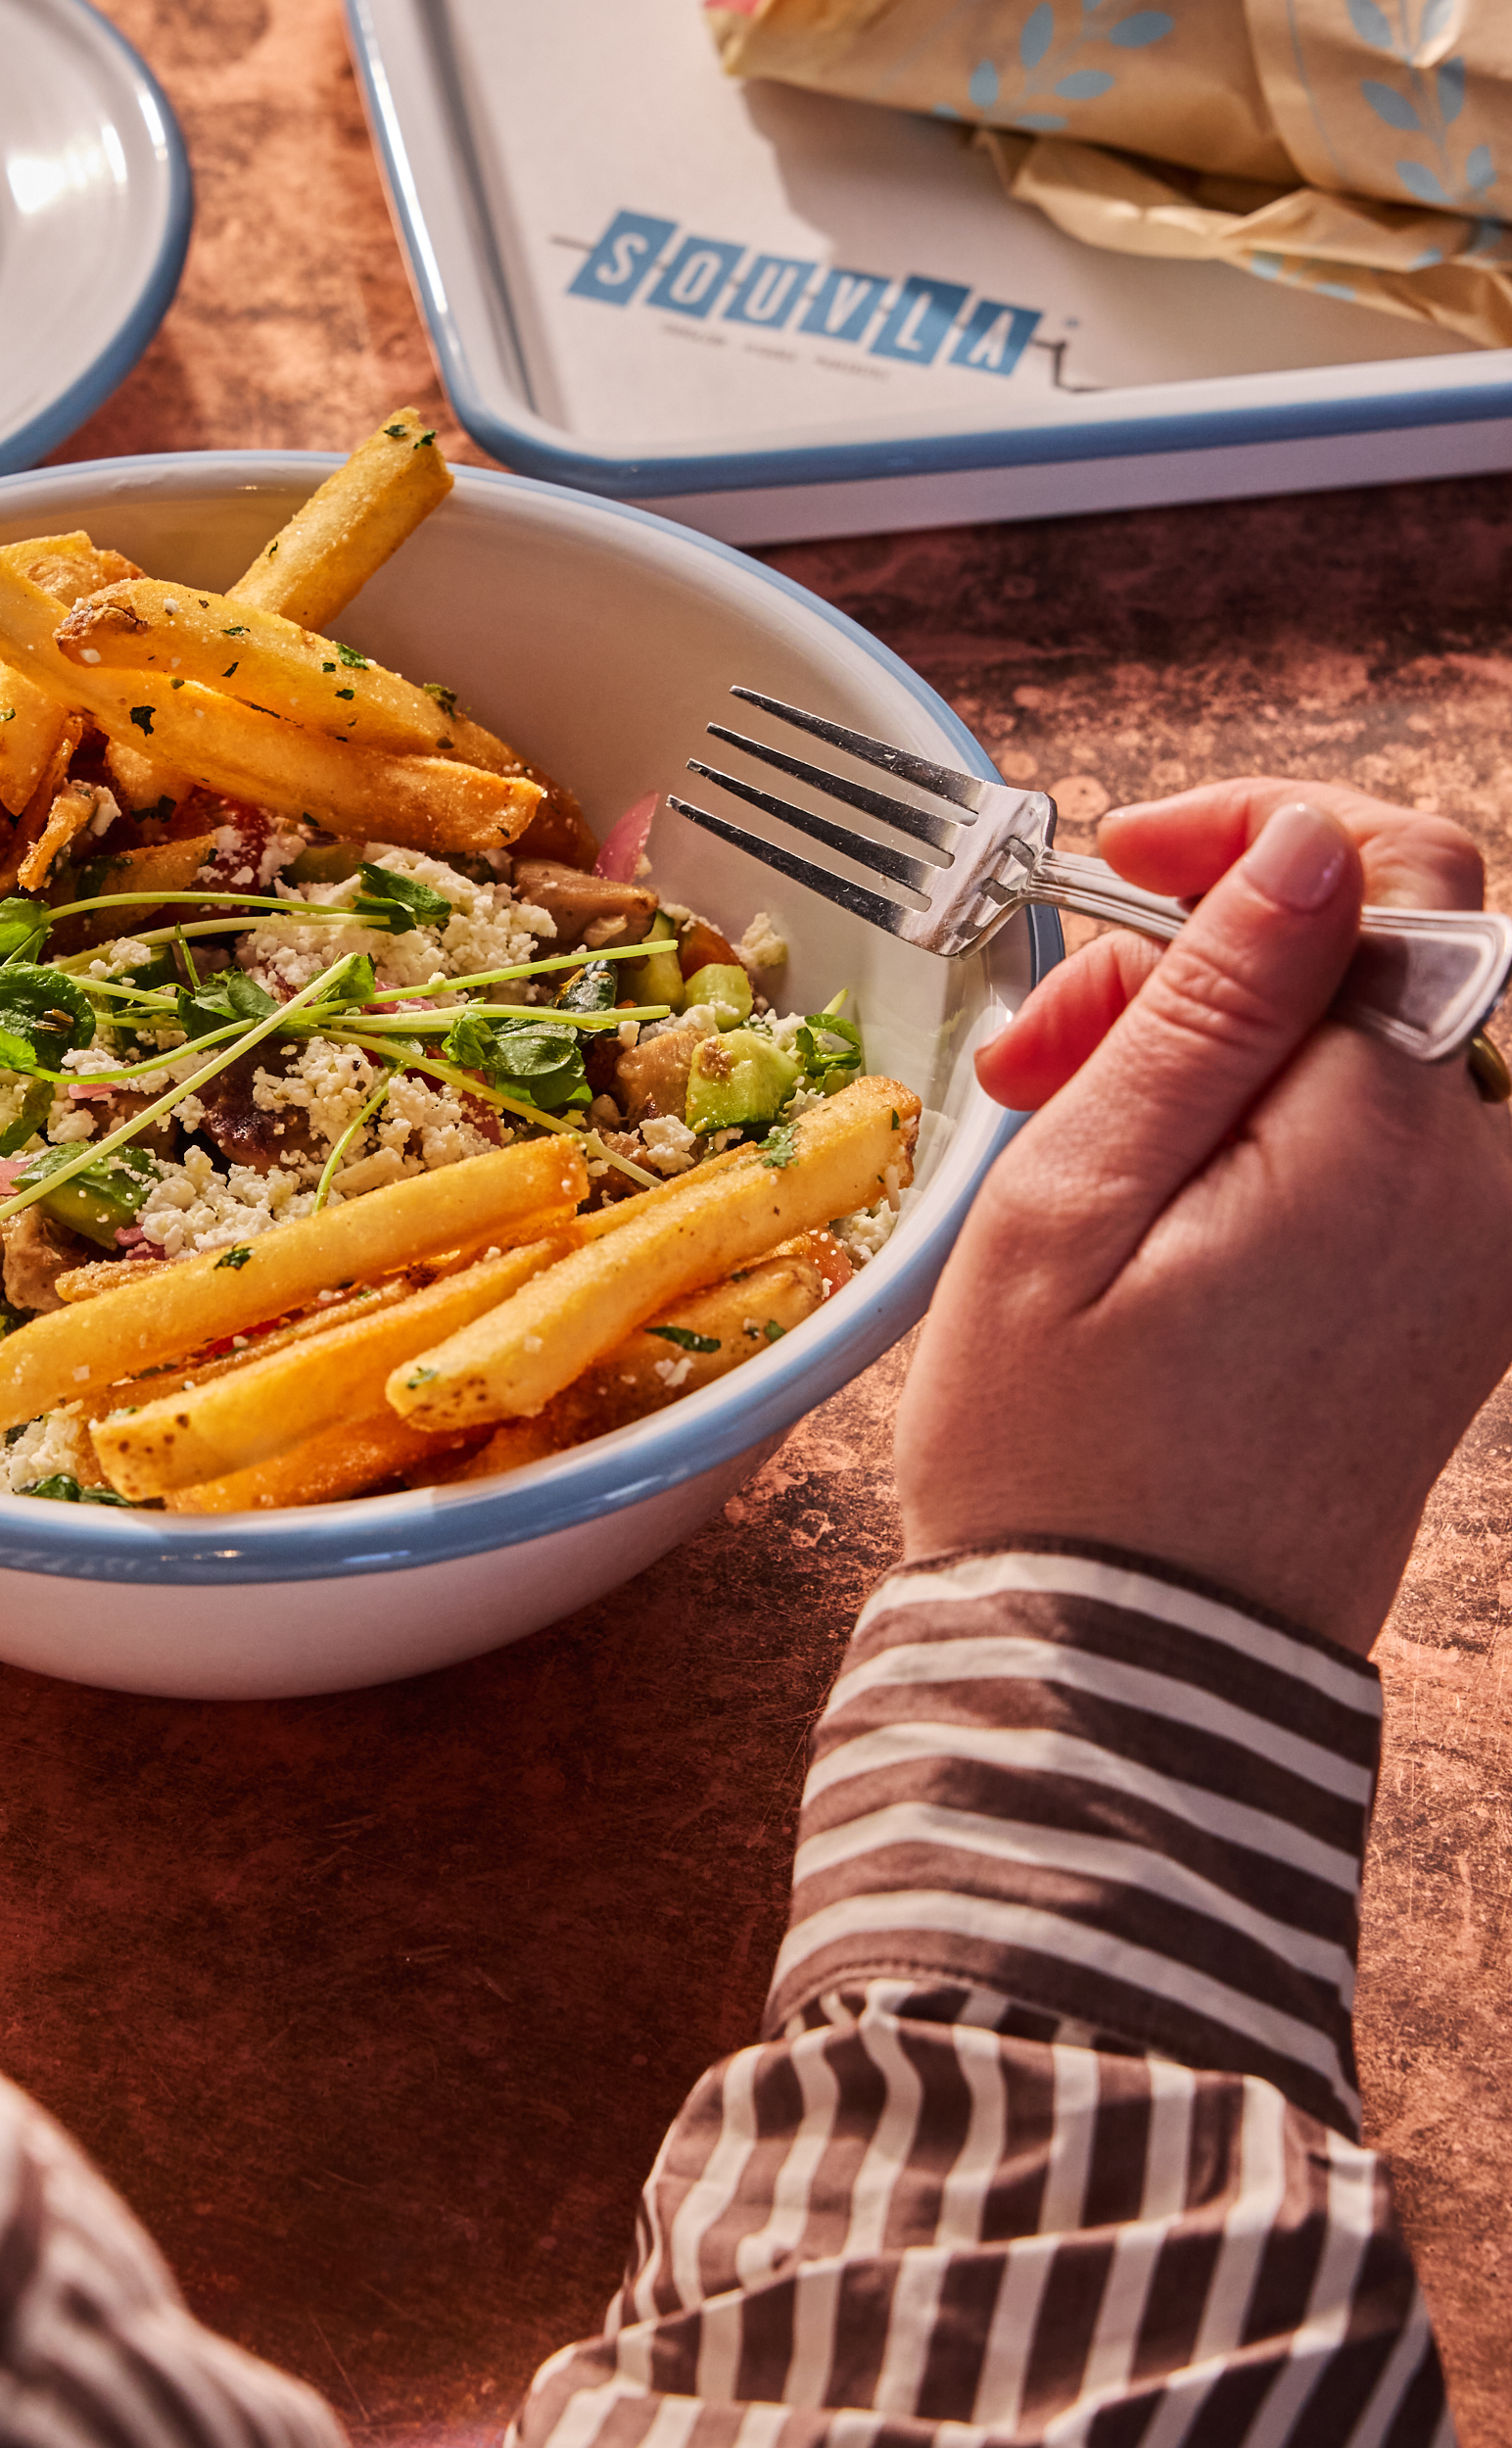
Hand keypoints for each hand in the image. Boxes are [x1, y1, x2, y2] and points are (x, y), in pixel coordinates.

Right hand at [895, 781, 1511, 1651]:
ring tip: (1072, 1133)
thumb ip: (1210, 1007)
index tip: (1128, 862)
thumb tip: (1311, 847)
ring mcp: (1481, 1255)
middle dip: (1203, 961)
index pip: (1400, 876)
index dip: (1256, 835)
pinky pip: (1382, 1144)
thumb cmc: (1062, 1457)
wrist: (1122, 1674)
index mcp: (1394, 1146)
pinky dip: (1267, 1126)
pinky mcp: (1455, 1305)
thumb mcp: (1080, 1200)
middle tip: (1041, 1053)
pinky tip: (1148, 1191)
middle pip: (1376, 959)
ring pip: (1369, 1047)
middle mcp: (1483, 1192)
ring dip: (1222, 1046)